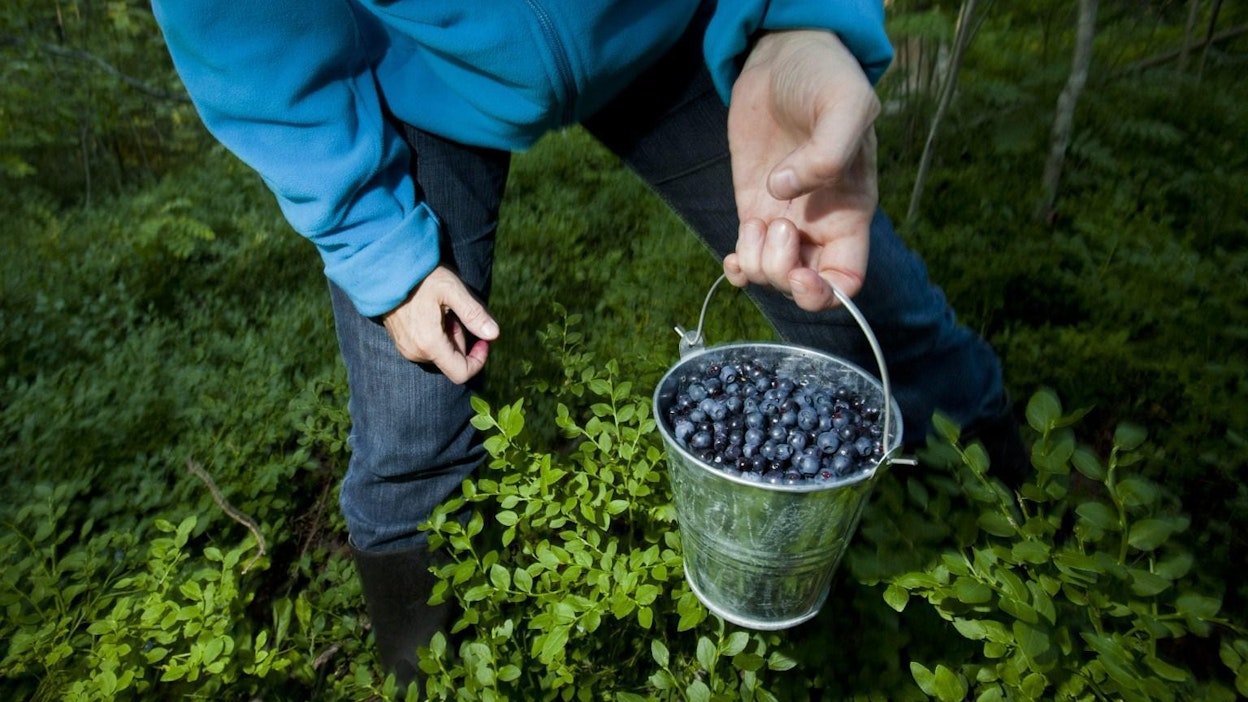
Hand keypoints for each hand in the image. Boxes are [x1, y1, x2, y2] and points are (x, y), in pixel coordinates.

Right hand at [383, 265, 498, 383]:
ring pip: (440, 353)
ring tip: (439, 309)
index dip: (478, 360)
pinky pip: (427, 347)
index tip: (483, 340)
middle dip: (460, 338)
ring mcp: (406, 349)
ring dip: (448, 335)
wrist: (385, 270)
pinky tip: (430, 312)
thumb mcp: (452, 290)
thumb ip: (474, 314)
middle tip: (452, 311)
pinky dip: (435, 334)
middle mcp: (416, 353)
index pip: (461, 373)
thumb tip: (494, 335)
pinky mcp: (401, 343)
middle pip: (452, 360)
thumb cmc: (420, 278)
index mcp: (430, 344)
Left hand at [723, 30, 880, 310]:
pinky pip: (746, 259)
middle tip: (775, 226)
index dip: (825, 292)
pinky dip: (737, 268)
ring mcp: (784, 218)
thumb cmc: (826, 78)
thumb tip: (783, 190)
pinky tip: (732, 255)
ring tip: (756, 221)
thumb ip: (828, 151)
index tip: (800, 274)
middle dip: (783, 275)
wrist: (785, 57)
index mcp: (851, 210)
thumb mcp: (846, 104)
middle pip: (805, 287)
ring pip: (771, 276)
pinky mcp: (752, 209)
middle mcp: (819, 224)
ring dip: (757, 263)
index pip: (847, 279)